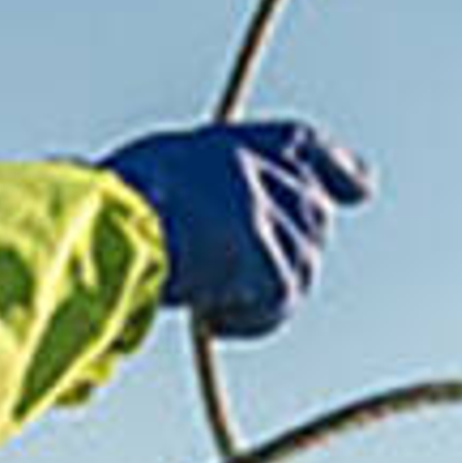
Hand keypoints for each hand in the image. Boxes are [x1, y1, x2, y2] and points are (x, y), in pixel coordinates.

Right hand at [96, 118, 372, 338]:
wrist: (100, 233)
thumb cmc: (104, 217)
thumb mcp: (151, 185)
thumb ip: (203, 192)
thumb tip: (226, 229)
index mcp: (224, 145)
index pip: (299, 144)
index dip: (334, 167)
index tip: (361, 189)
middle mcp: (254, 168)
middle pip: (311, 218)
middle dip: (284, 255)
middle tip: (230, 280)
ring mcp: (264, 210)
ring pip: (302, 265)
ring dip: (263, 292)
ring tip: (209, 297)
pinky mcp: (265, 253)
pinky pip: (281, 299)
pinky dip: (250, 318)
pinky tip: (211, 316)